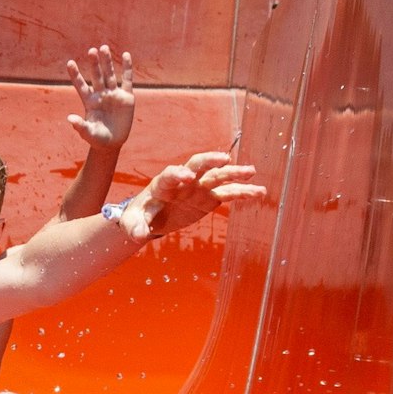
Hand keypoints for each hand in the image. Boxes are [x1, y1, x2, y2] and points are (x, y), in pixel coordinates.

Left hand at [66, 45, 134, 148]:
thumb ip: (80, 126)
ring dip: (107, 62)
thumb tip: (69, 118)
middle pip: (96, 76)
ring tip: (104, 47)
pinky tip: (126, 55)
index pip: (81, 85)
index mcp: (89, 101)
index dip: (75, 74)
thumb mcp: (87, 133)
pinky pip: (127, 80)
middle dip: (94, 64)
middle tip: (91, 50)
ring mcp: (114, 94)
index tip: (70, 62)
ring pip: (110, 75)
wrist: (112, 143)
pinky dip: (127, 68)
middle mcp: (101, 94)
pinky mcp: (127, 97)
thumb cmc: (97, 138)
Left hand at [140, 152, 266, 237]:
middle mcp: (183, 181)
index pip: (170, 175)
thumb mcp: (133, 223)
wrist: (152, 217)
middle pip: (197, 165)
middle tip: (224, 159)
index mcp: (163, 184)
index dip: (178, 174)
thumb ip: (136, 226)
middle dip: (209, 161)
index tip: (187, 176)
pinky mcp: (210, 197)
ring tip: (251, 171)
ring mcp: (199, 187)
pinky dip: (242, 192)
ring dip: (234, 173)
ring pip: (218, 176)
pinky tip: (259, 192)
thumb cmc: (140, 216)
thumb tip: (139, 234)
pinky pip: (228, 193)